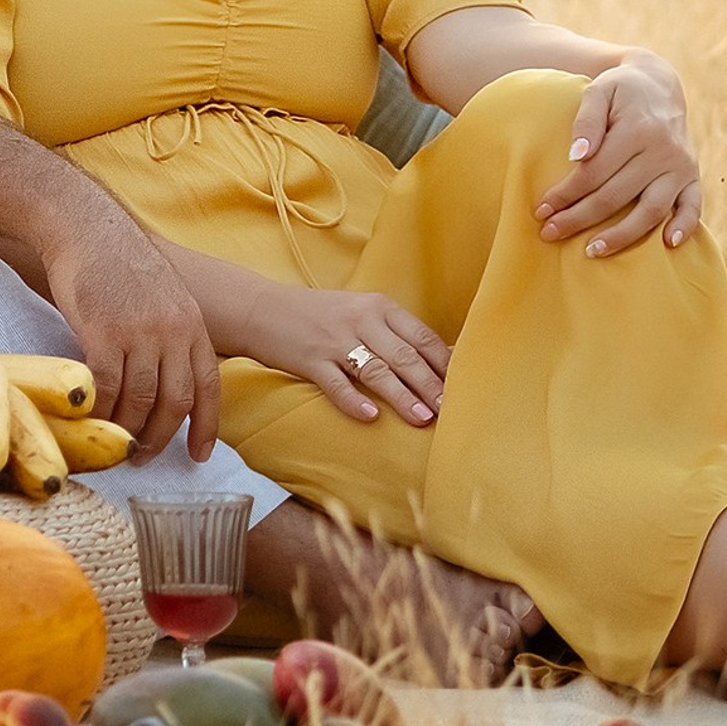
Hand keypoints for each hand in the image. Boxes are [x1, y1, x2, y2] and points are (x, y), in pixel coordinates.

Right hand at [42, 228, 221, 466]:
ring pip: (140, 400)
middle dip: (161, 436)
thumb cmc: (119, 262)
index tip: (198, 454)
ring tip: (117, 443)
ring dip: (128, 429)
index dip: (206, 426)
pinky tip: (93, 419)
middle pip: (175, 401)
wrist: (86, 228)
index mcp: (192, 324)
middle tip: (143, 454)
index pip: (208, 386)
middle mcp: (172, 331)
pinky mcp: (103, 333)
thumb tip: (163, 380)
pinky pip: (107, 387)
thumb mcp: (163, 295)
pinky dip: (100, 410)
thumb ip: (170, 334)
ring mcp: (139, 333)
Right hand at [234, 281, 449, 426]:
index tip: (465, 389)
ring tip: (422, 419)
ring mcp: (334, 340)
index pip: (422, 337)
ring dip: (402, 396)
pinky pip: (337, 384)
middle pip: (404, 356)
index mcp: (378, 306)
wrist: (261, 308)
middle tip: (451, 411)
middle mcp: (360, 320)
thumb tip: (439, 362)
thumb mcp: (358, 311)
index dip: (445, 365)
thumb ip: (393, 332)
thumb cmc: (318, 315)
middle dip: (430, 386)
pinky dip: (353, 401)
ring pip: (376, 371)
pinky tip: (370, 417)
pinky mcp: (310, 360)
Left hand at [535, 52, 701, 256]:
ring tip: (592, 251)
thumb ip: (585, 121)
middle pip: (616, 196)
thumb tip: (576, 156)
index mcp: (637, 131)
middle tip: (550, 233)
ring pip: (651, 210)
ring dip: (622, 236)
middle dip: (579, 218)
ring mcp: (680, 166)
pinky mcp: (692, 175)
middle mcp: (662, 152)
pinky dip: (684, 227)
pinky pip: (693, 206)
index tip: (541, 209)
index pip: (594, 173)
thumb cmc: (620, 90)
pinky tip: (667, 246)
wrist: (659, 83)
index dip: (565, 194)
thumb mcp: (599, 91)